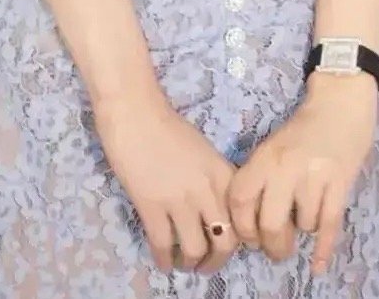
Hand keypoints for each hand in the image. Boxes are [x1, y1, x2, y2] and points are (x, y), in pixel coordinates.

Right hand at [92, 89, 240, 274]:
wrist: (135, 113)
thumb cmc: (167, 126)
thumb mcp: (203, 151)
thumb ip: (213, 179)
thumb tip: (215, 209)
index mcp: (222, 173)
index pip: (243, 218)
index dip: (239, 239)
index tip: (227, 246)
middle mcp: (207, 189)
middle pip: (225, 242)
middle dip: (217, 261)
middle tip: (207, 265)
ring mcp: (179, 199)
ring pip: (195, 249)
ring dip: (191, 263)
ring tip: (184, 264)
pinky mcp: (151, 206)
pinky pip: (164, 245)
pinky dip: (165, 260)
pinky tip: (163, 262)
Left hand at [225, 74, 377, 276]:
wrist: (340, 102)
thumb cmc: (303, 128)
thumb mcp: (272, 147)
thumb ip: (260, 178)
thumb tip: (253, 224)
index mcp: (264, 157)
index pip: (240, 200)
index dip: (242, 227)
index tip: (251, 238)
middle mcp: (285, 167)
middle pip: (269, 223)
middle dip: (273, 245)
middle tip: (278, 249)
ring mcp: (314, 175)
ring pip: (303, 225)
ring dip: (304, 231)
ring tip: (306, 221)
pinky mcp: (340, 182)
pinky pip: (329, 224)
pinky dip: (324, 249)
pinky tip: (318, 264)